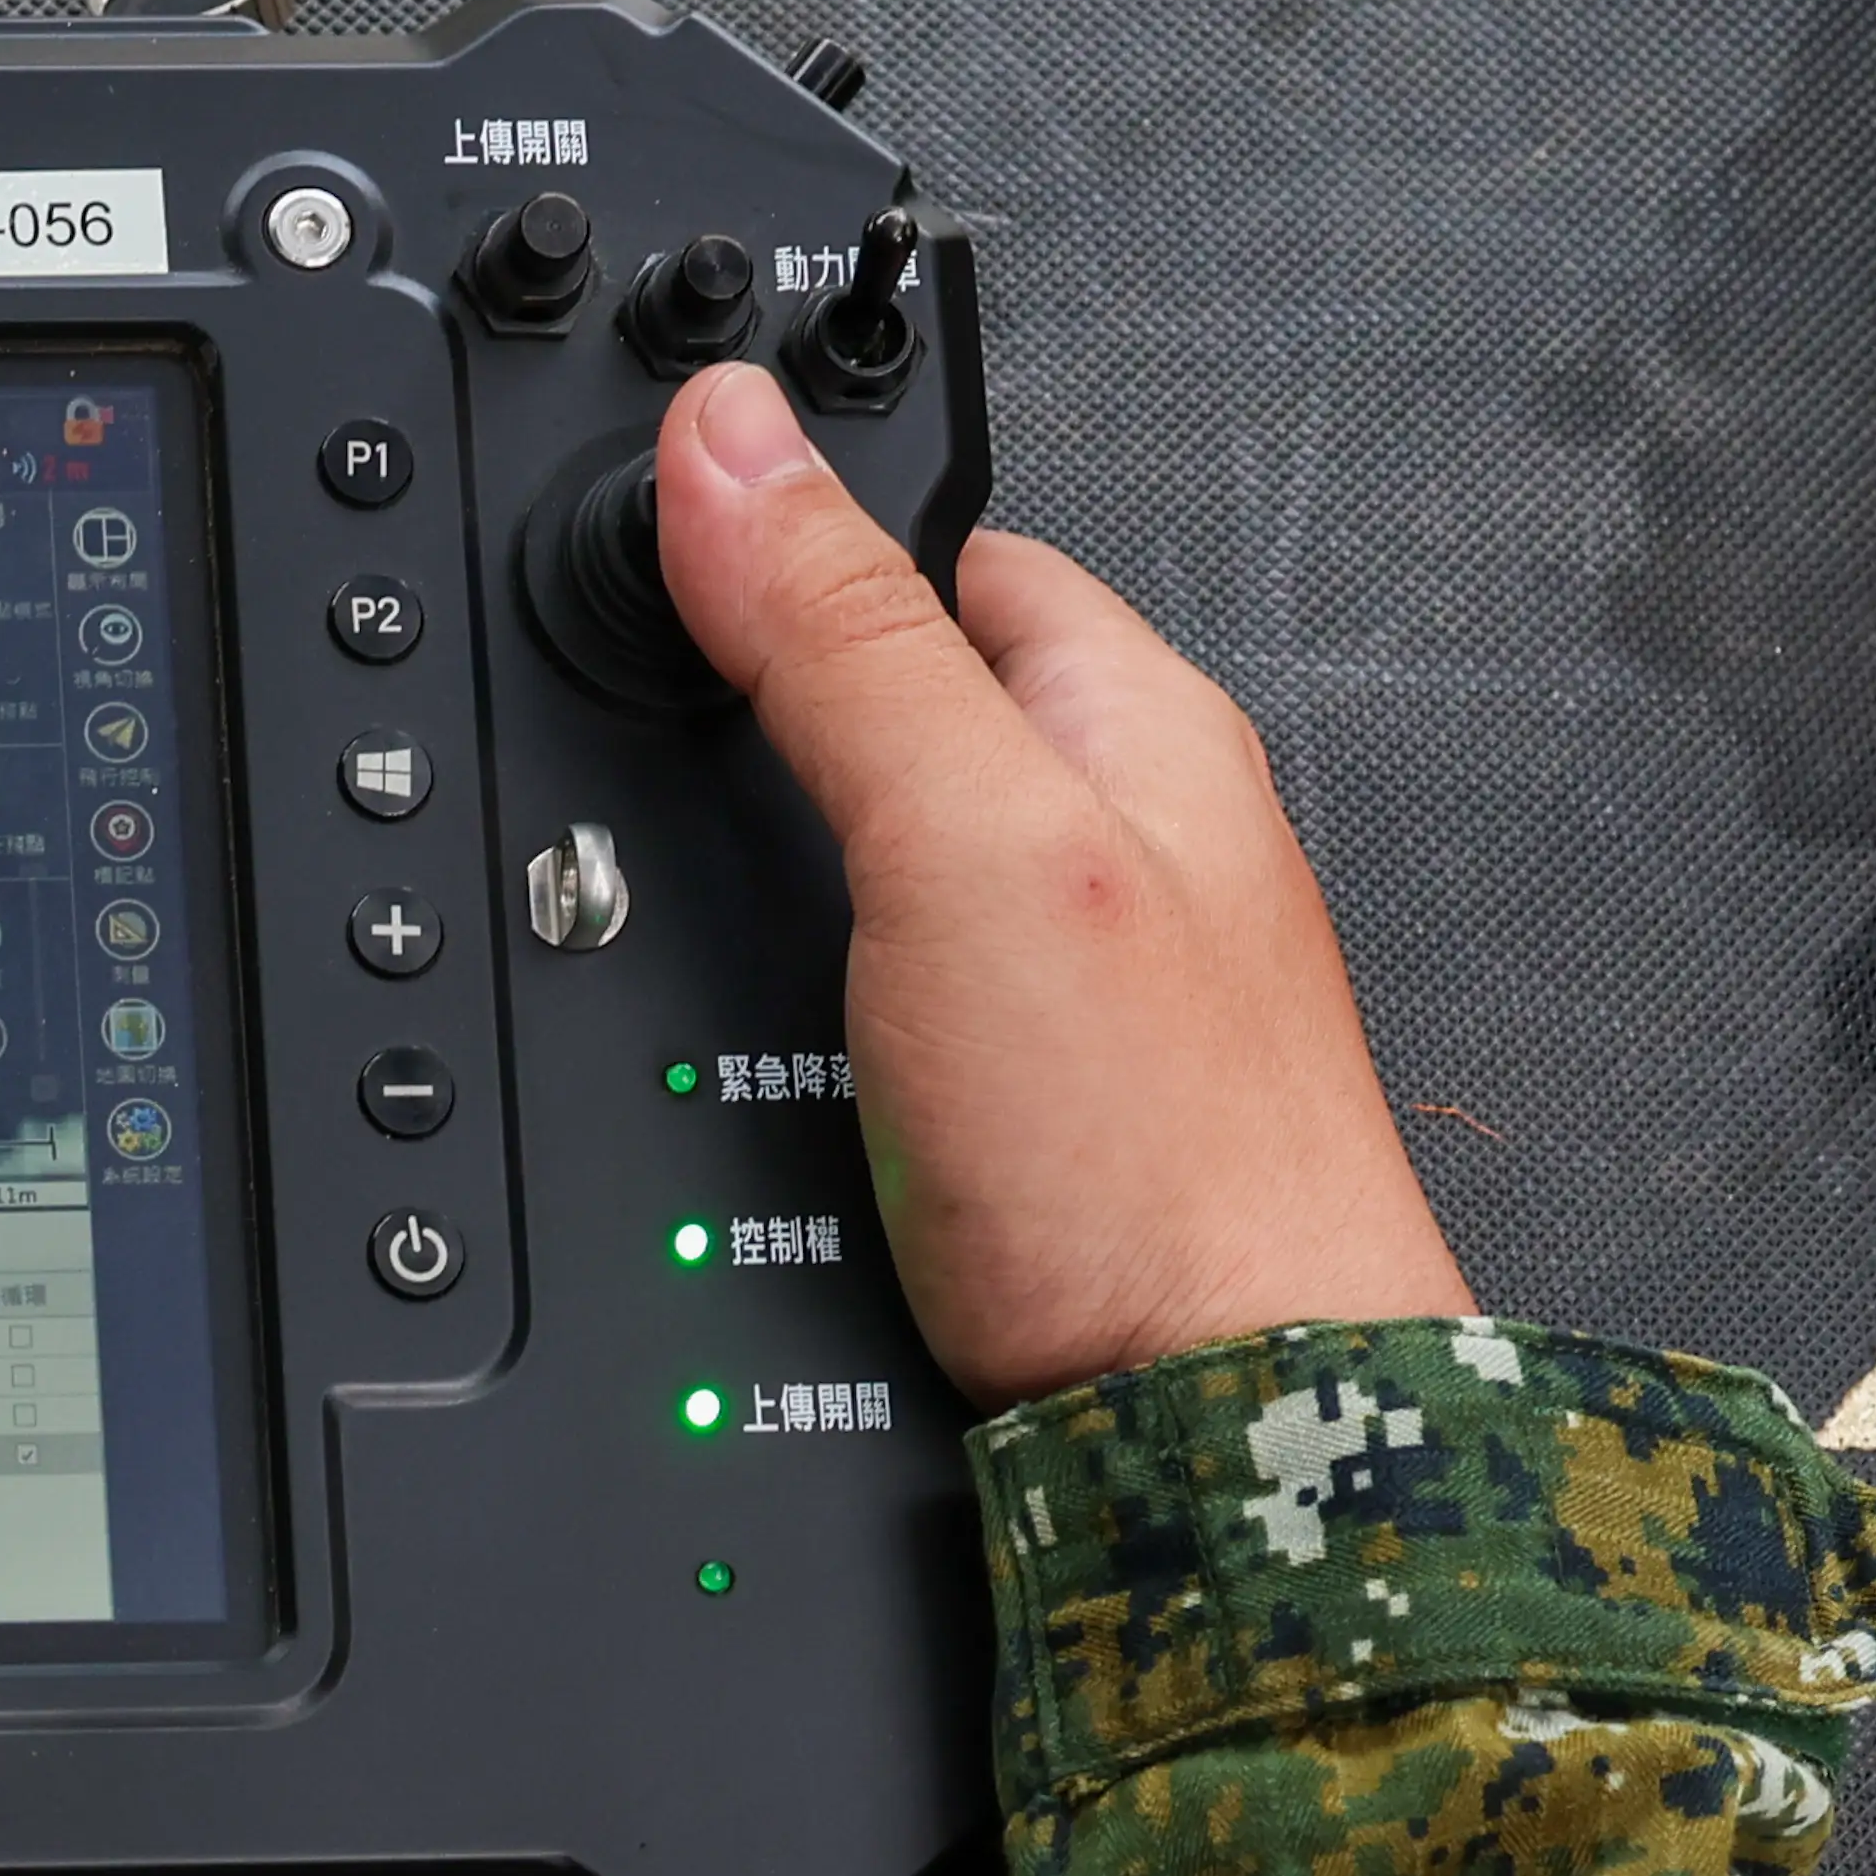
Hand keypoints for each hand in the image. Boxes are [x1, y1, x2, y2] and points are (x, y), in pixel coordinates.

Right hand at [656, 362, 1468, 1412]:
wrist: (1225, 1439)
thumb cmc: (1156, 1155)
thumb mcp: (968, 842)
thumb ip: (842, 639)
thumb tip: (729, 436)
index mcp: (1135, 722)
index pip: (943, 546)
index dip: (802, 535)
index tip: (668, 540)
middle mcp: (1120, 835)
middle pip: (896, 704)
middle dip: (763, 721)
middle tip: (650, 754)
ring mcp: (1075, 978)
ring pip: (875, 861)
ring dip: (772, 875)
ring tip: (686, 905)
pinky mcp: (1026, 1106)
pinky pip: (878, 995)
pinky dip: (796, 1002)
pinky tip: (751, 1041)